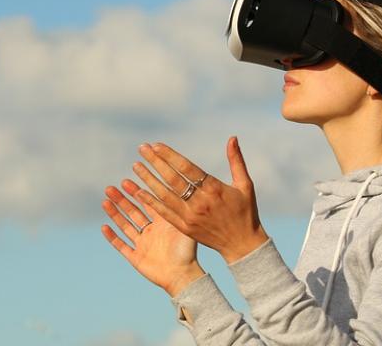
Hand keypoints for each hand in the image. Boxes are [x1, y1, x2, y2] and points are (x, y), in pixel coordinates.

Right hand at [101, 179, 205, 296]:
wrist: (183, 276)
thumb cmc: (188, 252)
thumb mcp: (183, 226)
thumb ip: (177, 209)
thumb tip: (176, 187)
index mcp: (162, 223)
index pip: (147, 203)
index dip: (136, 192)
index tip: (126, 180)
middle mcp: (151, 232)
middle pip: (132, 212)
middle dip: (121, 200)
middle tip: (111, 188)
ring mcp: (142, 244)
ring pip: (125, 226)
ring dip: (114, 214)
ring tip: (105, 201)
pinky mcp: (136, 258)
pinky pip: (121, 246)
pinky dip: (112, 237)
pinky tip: (104, 227)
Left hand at [132, 136, 269, 263]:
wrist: (242, 244)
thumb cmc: (245, 212)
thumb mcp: (245, 185)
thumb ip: (236, 160)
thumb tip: (232, 138)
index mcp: (214, 189)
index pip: (186, 168)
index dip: (169, 155)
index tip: (156, 145)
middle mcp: (200, 202)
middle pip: (172, 179)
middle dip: (155, 162)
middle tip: (142, 149)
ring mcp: (190, 217)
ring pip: (164, 195)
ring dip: (148, 180)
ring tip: (136, 166)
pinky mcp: (185, 228)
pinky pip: (164, 213)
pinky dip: (151, 202)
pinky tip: (139, 192)